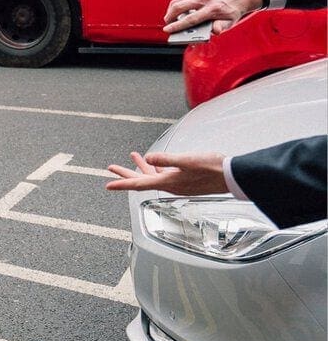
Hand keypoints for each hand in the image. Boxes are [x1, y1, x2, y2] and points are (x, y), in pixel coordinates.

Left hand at [106, 151, 228, 195]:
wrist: (232, 176)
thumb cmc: (212, 168)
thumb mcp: (187, 160)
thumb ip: (167, 159)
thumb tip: (147, 157)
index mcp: (168, 182)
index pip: (139, 184)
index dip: (122, 184)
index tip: (108, 186)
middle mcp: (170, 185)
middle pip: (142, 180)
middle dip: (126, 173)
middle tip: (111, 167)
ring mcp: (178, 183)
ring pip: (153, 175)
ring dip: (141, 166)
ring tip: (132, 155)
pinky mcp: (185, 179)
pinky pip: (164, 173)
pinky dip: (156, 167)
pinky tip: (154, 162)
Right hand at [163, 0, 260, 34]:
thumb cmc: (233, 9)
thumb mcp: (230, 22)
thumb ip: (220, 28)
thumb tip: (214, 31)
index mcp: (212, 9)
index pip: (190, 19)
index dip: (176, 25)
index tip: (167, 29)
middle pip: (179, 7)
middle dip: (169, 16)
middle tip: (167, 23)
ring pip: (178, 0)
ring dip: (172, 9)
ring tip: (171, 16)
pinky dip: (180, 3)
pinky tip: (183, 8)